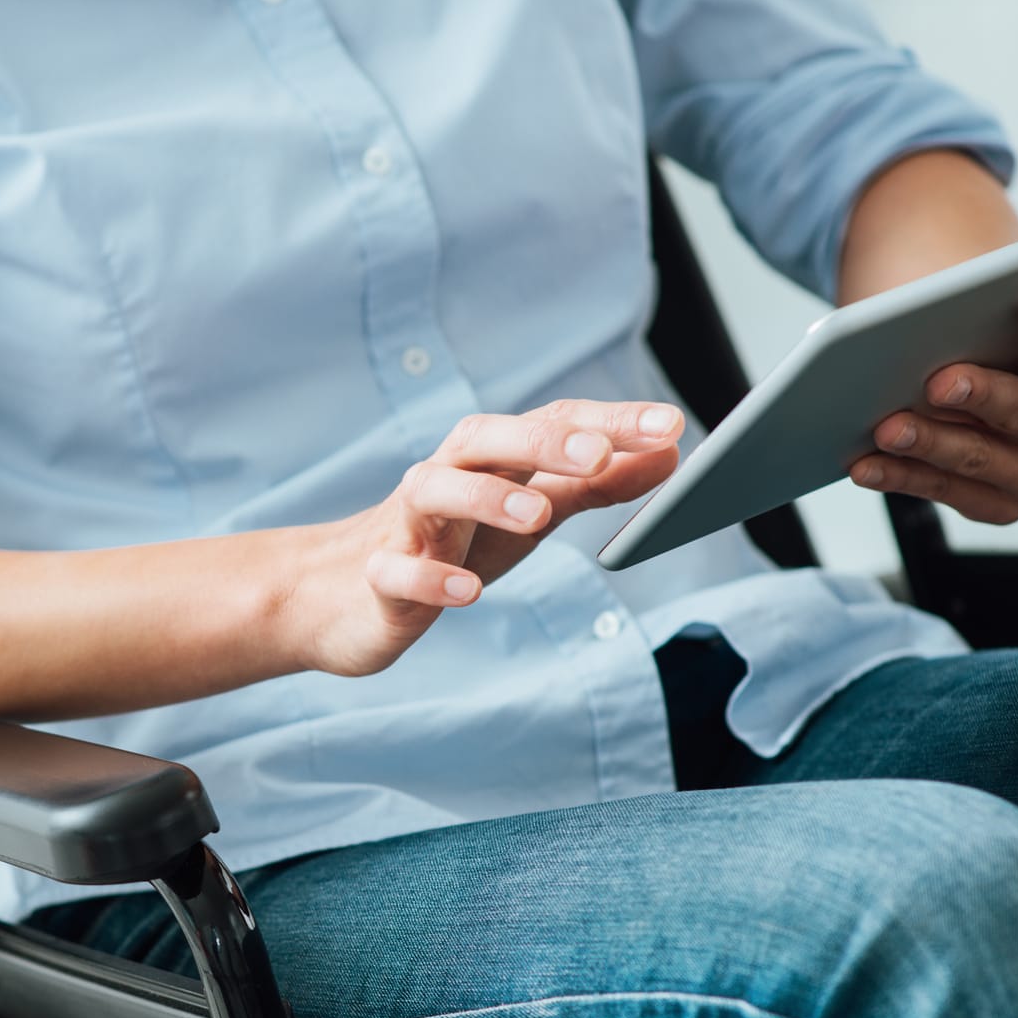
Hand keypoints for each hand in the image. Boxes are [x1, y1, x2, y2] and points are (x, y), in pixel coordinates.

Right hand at [283, 399, 682, 675]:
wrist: (347, 594)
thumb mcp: (530, 511)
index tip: (670, 425)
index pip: (552, 424)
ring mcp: (407, 525)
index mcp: (489, 458)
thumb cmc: (450, 542)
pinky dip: (431, 577)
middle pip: (489, 440)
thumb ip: (594, 484)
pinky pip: (398, 570)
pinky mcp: (379, 577)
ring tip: (535, 517)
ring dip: (486, 498)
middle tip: (601, 454)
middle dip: (545, 444)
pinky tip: (468, 593)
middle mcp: (446, 476)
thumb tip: (670, 455)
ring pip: (437, 491)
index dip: (609, 422)